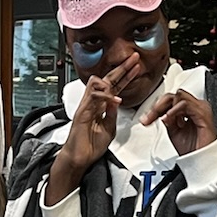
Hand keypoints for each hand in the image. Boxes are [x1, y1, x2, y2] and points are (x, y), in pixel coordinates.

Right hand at [46, 60, 137, 203]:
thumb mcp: (110, 128)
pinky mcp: (82, 112)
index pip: (114, 86)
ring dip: (113, 77)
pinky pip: (93, 98)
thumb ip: (113, 114)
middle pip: (108, 79)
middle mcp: (93, 103)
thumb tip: (117, 101)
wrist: (80, 158)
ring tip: (126, 73)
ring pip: (97, 82)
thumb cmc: (91, 145)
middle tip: (133, 58)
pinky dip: (106, 97)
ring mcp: (87, 106)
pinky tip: (115, 100)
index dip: (125, 76)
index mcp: (101, 106)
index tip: (136, 67)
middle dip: (122, 68)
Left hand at [142, 87, 216, 156]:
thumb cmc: (191, 149)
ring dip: (165, 107)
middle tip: (149, 118)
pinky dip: (174, 110)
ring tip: (161, 119)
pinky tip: (168, 117)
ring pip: (179, 96)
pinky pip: (186, 104)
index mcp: (190, 109)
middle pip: (174, 95)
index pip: (171, 99)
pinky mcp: (203, 114)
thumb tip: (159, 111)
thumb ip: (167, 118)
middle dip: (158, 106)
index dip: (156, 107)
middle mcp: (196, 107)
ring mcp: (201, 108)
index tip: (146, 118)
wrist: (200, 161)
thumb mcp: (172, 131)